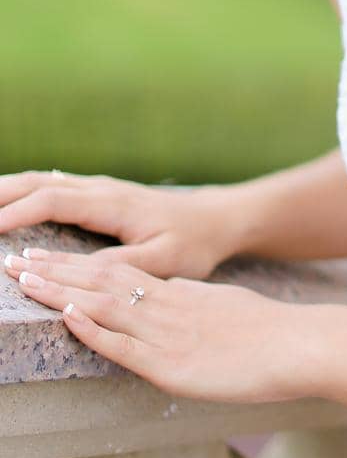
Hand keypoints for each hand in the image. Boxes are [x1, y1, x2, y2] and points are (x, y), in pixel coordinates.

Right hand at [0, 169, 239, 279]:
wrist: (215, 219)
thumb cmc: (193, 242)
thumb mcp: (164, 260)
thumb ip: (122, 268)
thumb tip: (79, 278)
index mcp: (111, 203)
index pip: (52, 200)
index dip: (16, 213)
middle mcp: (100, 189)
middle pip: (37, 182)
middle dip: (0, 194)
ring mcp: (97, 188)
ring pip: (40, 180)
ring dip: (6, 190)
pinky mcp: (97, 195)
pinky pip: (50, 187)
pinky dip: (21, 192)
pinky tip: (6, 202)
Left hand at [6, 250, 312, 402]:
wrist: (298, 344)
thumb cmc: (271, 332)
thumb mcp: (225, 305)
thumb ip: (195, 303)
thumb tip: (177, 300)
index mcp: (179, 294)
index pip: (117, 271)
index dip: (76, 263)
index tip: (44, 256)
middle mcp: (166, 307)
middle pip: (100, 282)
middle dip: (54, 271)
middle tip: (15, 261)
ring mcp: (166, 335)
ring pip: (103, 306)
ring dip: (59, 292)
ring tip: (24, 280)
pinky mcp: (171, 366)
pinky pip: (124, 346)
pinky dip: (92, 329)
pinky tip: (67, 315)